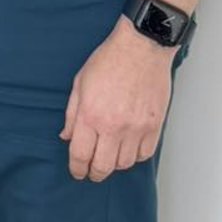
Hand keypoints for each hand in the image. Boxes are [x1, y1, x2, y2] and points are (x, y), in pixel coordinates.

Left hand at [61, 18, 172, 181]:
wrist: (142, 47)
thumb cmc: (109, 60)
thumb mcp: (80, 83)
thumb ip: (72, 114)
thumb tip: (67, 136)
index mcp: (90, 115)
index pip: (80, 155)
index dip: (76, 168)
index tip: (77, 172)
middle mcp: (113, 126)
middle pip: (103, 166)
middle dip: (94, 174)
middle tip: (92, 173)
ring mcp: (136, 128)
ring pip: (125, 163)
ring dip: (115, 164)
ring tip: (110, 157)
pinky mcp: (154, 125)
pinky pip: (145, 154)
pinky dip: (136, 156)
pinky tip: (129, 149)